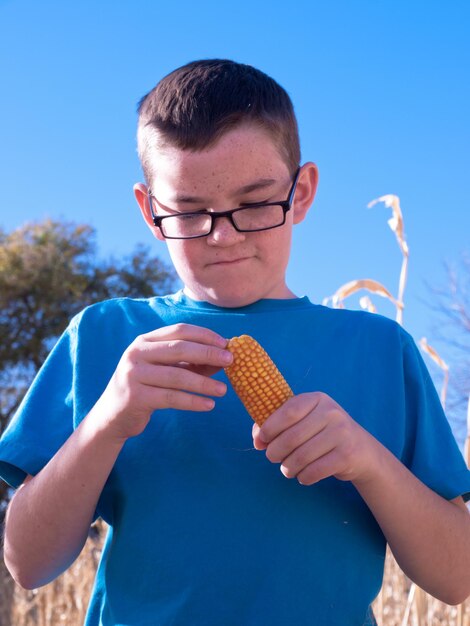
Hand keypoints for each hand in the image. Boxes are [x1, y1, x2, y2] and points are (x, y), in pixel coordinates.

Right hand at [95, 323, 232, 441]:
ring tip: (223, 390)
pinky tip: (209, 405)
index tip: (226, 343)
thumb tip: (224, 358)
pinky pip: (171, 397)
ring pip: (177, 375)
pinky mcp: (135, 396)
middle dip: (208, 353)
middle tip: (231, 361)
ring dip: (204, 383)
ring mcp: (133, 374)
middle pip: (179, 348)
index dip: (204, 335)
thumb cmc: (146, 388)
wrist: (113, 416)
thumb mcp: (167, 371)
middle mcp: (136, 353)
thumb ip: (192, 363)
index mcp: (145, 341)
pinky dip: (192, 401)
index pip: (179, 330)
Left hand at [252, 392, 378, 485]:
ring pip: (301, 457)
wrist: (360, 450)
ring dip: (288, 467)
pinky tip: (303, 475)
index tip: (261, 440)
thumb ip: (278, 424)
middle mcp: (331, 413)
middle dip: (275, 452)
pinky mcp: (347, 455)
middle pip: (292, 437)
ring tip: (287, 468)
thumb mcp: (304, 420)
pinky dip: (303, 477)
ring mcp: (341, 433)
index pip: (288, 411)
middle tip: (273, 458)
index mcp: (317, 399)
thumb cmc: (321, 433)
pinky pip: (314, 471)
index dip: (270, 427)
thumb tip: (257, 440)